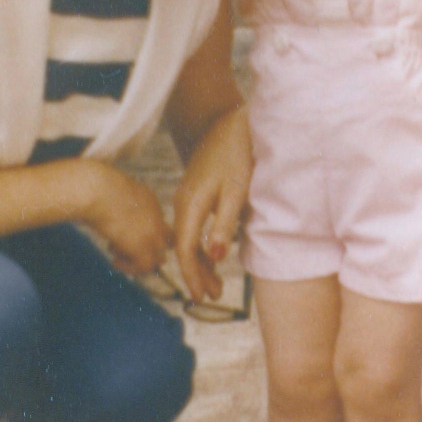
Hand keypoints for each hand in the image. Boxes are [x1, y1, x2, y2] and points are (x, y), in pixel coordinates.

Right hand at [80, 162, 170, 275]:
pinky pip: (145, 268)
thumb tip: (103, 217)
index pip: (159, 224)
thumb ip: (114, 205)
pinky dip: (130, 268)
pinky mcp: (144, 248)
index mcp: (150, 201)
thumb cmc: (94, 187)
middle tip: (125, 251)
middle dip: (148, 250)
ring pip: (158, 258)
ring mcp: (153, 233)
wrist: (97, 190)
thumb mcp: (111, 192)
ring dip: (138, 261)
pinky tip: (115, 261)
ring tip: (118, 257)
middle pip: (166, 242)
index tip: (124, 238)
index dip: (145, 234)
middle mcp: (157, 217)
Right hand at [172, 107, 251, 301]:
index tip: (202, 298)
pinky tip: (215, 255)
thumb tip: (217, 257)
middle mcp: (183, 203)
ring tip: (217, 285)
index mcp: (191, 205)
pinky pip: (194, 227)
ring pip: (189, 238)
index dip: (193, 275)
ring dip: (202, 262)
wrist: (229, 122)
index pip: (186, 249)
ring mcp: (188, 198)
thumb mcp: (237, 190)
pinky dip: (203, 245)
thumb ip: (226, 223)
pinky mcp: (196, 194)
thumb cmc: (237, 155)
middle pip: (185, 248)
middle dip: (197, 275)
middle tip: (214, 298)